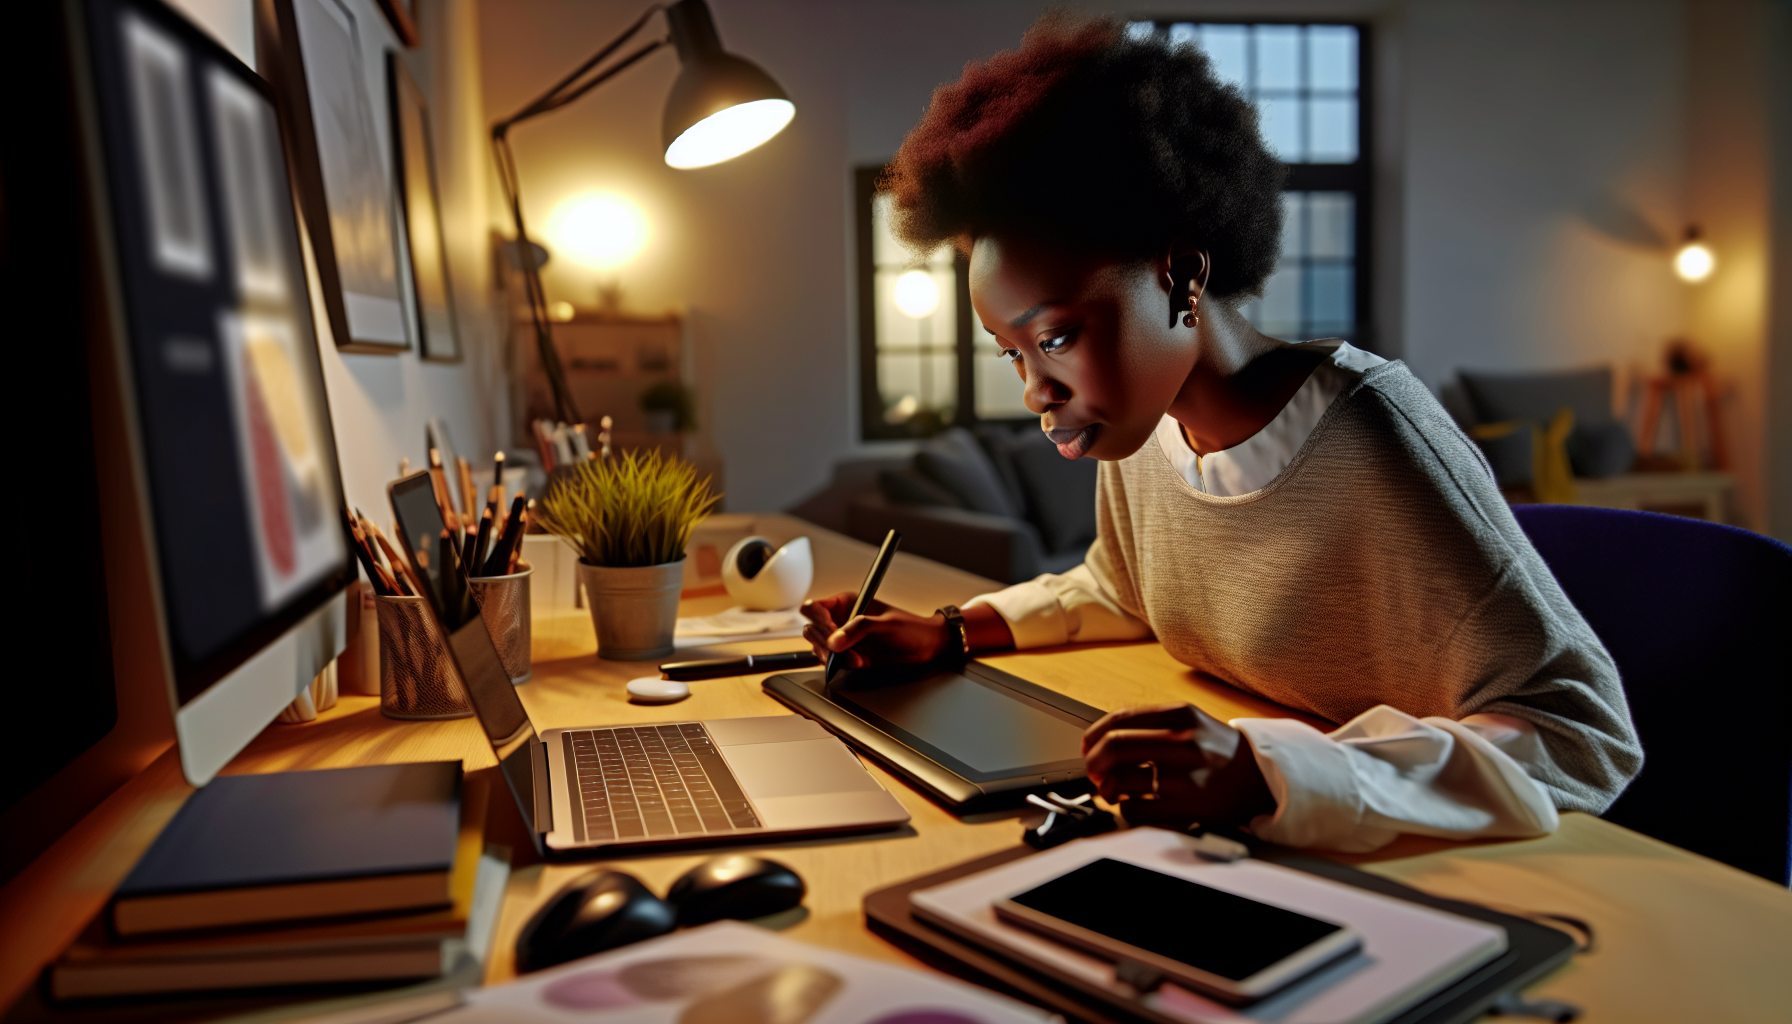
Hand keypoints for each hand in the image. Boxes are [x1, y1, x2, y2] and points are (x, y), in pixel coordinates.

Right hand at [800, 592, 946, 669]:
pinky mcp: (849, 655)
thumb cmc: (912, 628)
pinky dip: (840, 665)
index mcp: (847, 602)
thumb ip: (859, 629)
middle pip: (812, 629)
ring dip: (832, 656)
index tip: (831, 631)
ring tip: (857, 659)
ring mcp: (844, 639)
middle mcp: (841, 619)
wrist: (928, 648)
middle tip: (840, 651)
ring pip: (819, 647)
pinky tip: (859, 663)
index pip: (815, 608)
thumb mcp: (886, 625)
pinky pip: (832, 661)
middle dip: (824, 642)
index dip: (818, 620)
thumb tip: (834, 641)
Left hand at [1082, 703, 1275, 830]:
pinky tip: (1133, 804)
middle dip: (1094, 761)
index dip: (1095, 735)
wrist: (1261, 778)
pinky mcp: (1187, 808)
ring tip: (1112, 790)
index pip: (1121, 719)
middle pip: (1116, 747)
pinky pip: (1136, 810)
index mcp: (1182, 715)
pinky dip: (1125, 808)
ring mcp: (1186, 777)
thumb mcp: (1189, 722)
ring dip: (1108, 789)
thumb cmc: (1217, 750)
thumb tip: (1099, 741)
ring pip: (1122, 781)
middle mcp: (1184, 742)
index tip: (1088, 746)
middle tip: (1093, 770)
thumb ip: (1149, 725)